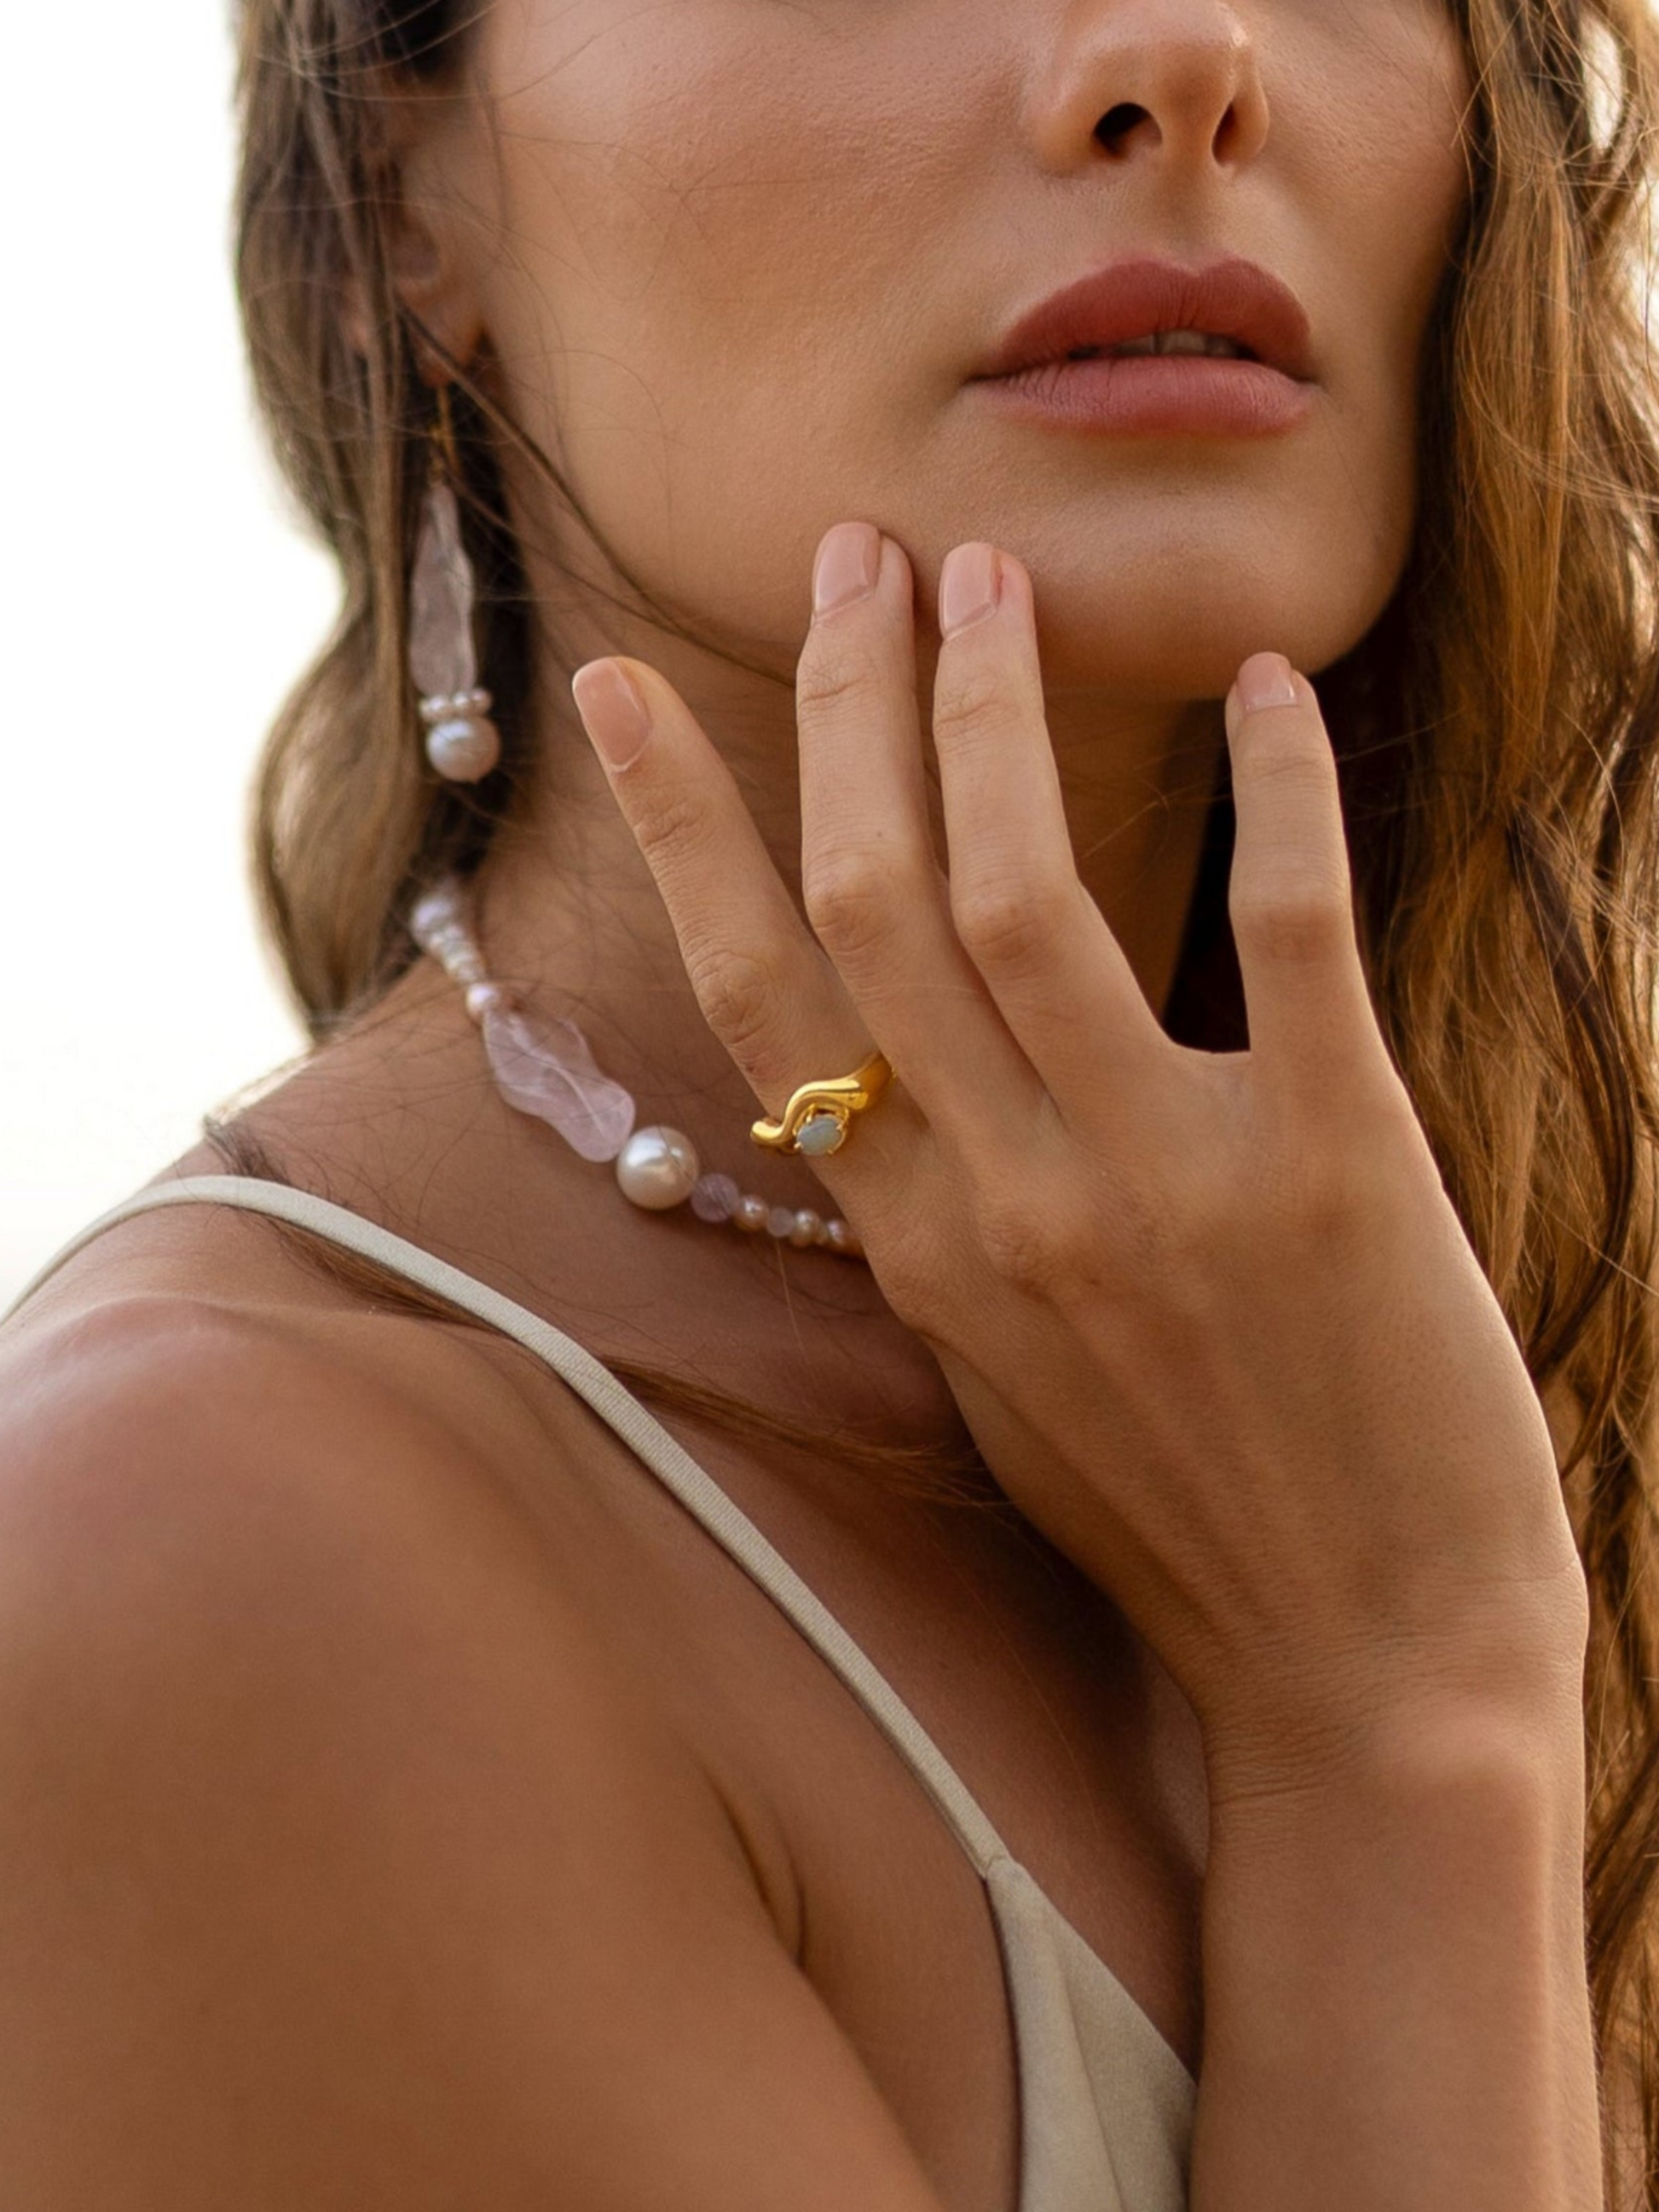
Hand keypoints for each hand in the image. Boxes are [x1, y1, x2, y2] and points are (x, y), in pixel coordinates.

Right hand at [570, 522, 1588, 1788]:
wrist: (1368, 1681)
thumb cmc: (1188, 1525)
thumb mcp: (1006, 1378)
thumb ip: (939, 1225)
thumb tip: (894, 1094)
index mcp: (917, 1249)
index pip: (757, 993)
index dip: (682, 823)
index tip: (623, 690)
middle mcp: (1003, 1206)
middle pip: (869, 904)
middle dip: (840, 706)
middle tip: (855, 559)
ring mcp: (1157, 1188)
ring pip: (1019, 898)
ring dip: (990, 717)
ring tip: (987, 585)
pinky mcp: (1332, 1174)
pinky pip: (1282, 936)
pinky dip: (1276, 793)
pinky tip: (1266, 682)